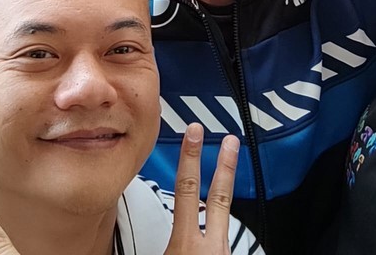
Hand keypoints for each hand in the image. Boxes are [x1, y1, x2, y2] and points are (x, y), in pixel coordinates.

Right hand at [166, 124, 240, 253]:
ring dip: (222, 204)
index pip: (188, 189)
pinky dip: (219, 237)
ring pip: (225, 223)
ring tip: (224, 182)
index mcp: (186, 245)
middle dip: (226, 165)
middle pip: (219, 196)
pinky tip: (214, 238)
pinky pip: (225, 244)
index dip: (190, 157)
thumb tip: (144, 244)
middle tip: (231, 141)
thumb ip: (154, 244)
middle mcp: (212, 248)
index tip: (194, 132)